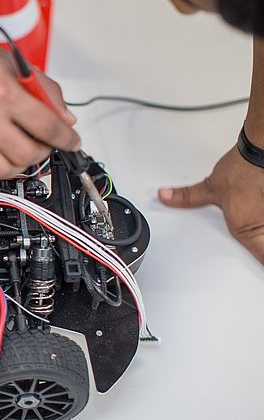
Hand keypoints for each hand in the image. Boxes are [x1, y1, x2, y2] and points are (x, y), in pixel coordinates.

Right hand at [0, 26, 79, 185]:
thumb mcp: (10, 62)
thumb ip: (42, 88)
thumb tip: (64, 115)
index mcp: (4, 92)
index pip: (48, 126)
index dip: (67, 138)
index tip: (71, 142)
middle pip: (28, 153)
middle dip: (43, 152)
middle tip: (43, 145)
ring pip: (3, 169)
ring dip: (18, 166)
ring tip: (18, 154)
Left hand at [158, 146, 263, 262]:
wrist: (262, 150)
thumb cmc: (242, 169)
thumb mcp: (210, 187)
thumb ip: (187, 197)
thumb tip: (166, 196)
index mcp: (245, 228)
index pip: (261, 259)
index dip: (259, 264)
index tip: (256, 269)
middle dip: (260, 249)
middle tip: (255, 252)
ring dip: (262, 234)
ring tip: (254, 219)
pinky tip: (260, 208)